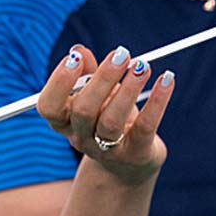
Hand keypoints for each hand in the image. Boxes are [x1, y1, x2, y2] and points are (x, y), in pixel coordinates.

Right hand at [37, 45, 172, 184]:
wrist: (129, 165)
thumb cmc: (108, 119)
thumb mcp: (97, 96)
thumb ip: (87, 74)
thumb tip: (78, 50)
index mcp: (65, 122)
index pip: (49, 107)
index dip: (59, 82)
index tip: (76, 58)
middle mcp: (82, 138)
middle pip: (84, 111)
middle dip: (102, 79)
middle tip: (121, 54)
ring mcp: (107, 150)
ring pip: (112, 121)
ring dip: (128, 89)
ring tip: (143, 66)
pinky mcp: (136, 154)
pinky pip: (145, 127)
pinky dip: (157, 101)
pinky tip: (167, 79)